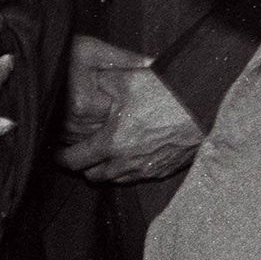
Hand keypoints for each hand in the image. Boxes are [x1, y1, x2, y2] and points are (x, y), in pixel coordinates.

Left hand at [55, 36, 202, 182]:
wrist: (204, 105)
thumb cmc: (165, 92)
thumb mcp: (125, 80)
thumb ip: (100, 84)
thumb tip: (85, 81)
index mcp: (111, 143)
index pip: (75, 161)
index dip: (61, 158)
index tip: (56, 153)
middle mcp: (127, 163)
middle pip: (93, 176)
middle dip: (83, 165)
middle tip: (78, 152)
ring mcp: (147, 170)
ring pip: (116, 179)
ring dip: (105, 170)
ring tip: (102, 154)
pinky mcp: (164, 170)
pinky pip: (138, 177)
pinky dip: (128, 170)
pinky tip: (129, 154)